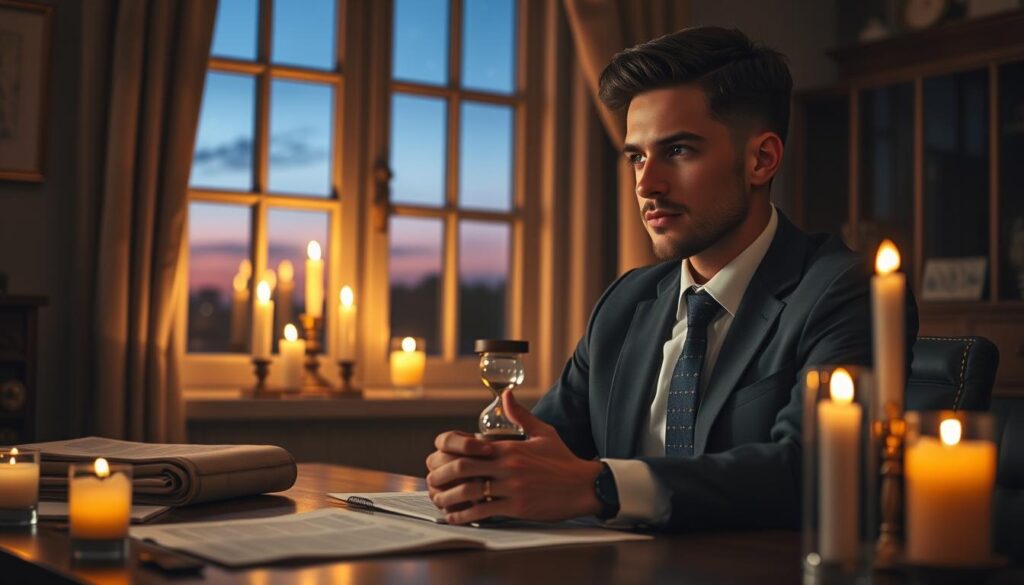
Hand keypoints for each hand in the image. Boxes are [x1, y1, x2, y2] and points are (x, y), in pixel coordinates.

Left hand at [425, 390, 603, 523]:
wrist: (584, 485)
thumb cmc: (563, 460)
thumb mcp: (543, 433)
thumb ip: (520, 415)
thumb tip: (506, 394)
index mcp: (510, 448)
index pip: (470, 447)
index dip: (449, 454)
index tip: (439, 460)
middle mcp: (508, 466)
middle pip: (463, 468)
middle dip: (441, 476)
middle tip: (430, 481)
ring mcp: (512, 488)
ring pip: (470, 492)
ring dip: (449, 498)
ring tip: (439, 501)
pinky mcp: (518, 507)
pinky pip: (484, 511)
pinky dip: (465, 514)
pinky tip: (456, 516)